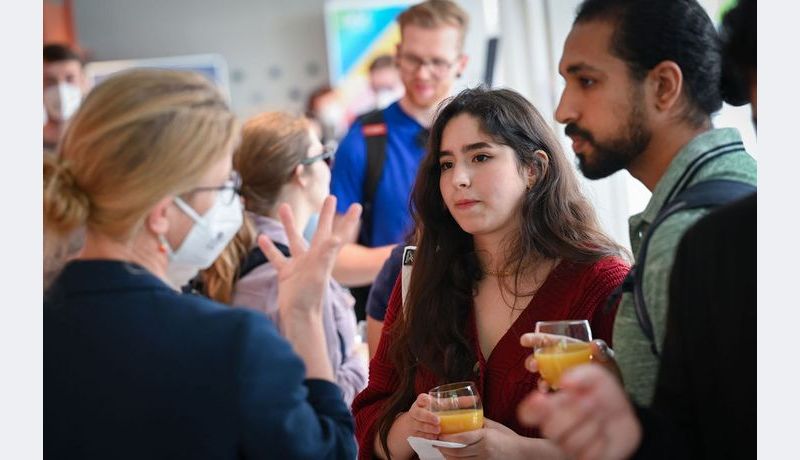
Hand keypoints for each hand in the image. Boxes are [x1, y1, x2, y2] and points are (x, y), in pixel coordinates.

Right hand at [259, 195, 360, 319]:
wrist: (298, 316)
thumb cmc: (310, 297)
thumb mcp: (319, 273)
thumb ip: (326, 255)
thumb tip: (336, 238)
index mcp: (324, 255)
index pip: (338, 233)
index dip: (347, 221)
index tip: (357, 206)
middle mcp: (313, 258)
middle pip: (320, 231)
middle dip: (325, 215)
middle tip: (330, 197)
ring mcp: (299, 265)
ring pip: (294, 239)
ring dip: (289, 224)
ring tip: (282, 206)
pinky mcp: (286, 273)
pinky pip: (277, 258)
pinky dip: (270, 248)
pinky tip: (262, 237)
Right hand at [384, 394, 439, 458]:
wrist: (410, 424)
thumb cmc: (426, 413)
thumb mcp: (432, 406)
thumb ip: (443, 404)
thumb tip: (454, 402)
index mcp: (420, 403)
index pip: (421, 398)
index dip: (423, 399)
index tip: (428, 399)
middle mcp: (415, 412)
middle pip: (418, 413)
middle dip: (428, 416)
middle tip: (438, 420)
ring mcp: (413, 423)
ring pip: (419, 425)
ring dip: (429, 428)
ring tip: (438, 430)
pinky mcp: (414, 433)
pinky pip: (420, 435)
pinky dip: (428, 436)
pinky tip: (434, 437)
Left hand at [437, 418, 521, 458]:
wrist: (523, 454)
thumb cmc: (509, 438)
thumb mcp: (495, 426)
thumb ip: (480, 422)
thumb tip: (466, 416)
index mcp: (485, 437)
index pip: (462, 438)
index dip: (448, 438)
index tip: (440, 435)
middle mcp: (484, 450)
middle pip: (458, 452)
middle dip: (444, 448)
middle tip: (436, 443)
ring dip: (449, 457)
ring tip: (442, 450)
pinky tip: (453, 458)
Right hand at [516, 364, 641, 459]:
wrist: (626, 413)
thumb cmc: (603, 394)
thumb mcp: (596, 376)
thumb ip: (581, 375)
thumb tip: (564, 382)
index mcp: (551, 407)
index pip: (528, 413)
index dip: (531, 408)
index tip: (541, 397)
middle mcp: (556, 428)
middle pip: (549, 429)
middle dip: (573, 413)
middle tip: (590, 400)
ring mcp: (569, 445)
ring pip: (570, 443)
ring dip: (590, 425)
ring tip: (600, 415)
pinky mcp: (584, 458)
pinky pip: (588, 454)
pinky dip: (600, 440)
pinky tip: (604, 432)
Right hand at [520, 333, 621, 389]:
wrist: (614, 393)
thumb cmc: (609, 370)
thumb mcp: (607, 358)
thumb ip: (602, 350)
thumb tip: (595, 344)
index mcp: (570, 348)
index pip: (551, 340)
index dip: (536, 339)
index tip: (524, 341)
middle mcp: (562, 361)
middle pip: (542, 357)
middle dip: (533, 360)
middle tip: (531, 365)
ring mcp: (561, 376)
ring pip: (544, 374)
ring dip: (539, 378)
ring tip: (542, 384)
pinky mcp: (563, 390)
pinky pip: (551, 389)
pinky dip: (548, 391)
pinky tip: (549, 394)